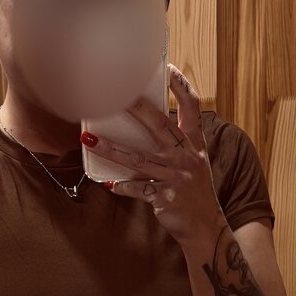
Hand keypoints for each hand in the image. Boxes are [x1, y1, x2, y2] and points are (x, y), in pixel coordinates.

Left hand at [81, 63, 225, 246]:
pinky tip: (108, 184)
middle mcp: (186, 157)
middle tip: (114, 97)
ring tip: (89, 139)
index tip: (166, 67)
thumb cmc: (194, 192)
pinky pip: (138, 189)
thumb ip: (177, 144)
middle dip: (136, 109)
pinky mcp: (166, 197)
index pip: (191, 107)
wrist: (206, 227)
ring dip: (111, 149)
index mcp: (194, 144)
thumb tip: (147, 124)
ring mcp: (176, 177)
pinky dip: (122, 186)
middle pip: (159, 126)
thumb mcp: (194, 163)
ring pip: (139, 159)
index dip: (180, 86)